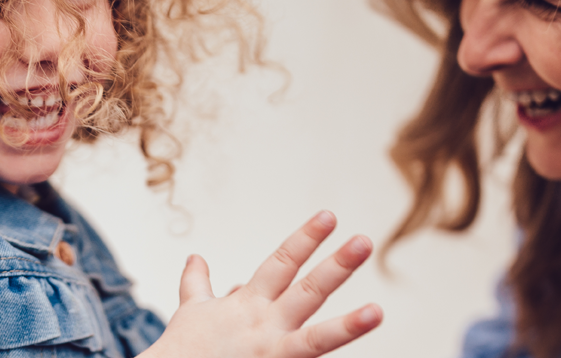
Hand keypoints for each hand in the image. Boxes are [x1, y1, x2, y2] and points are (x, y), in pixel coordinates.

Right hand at [140, 211, 380, 357]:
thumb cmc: (183, 350)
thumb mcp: (191, 312)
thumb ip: (198, 284)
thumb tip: (196, 257)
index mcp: (249, 305)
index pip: (281, 264)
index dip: (306, 239)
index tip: (329, 215)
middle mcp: (264, 327)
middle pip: (307, 292)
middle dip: (336, 267)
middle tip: (364, 241)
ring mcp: (272, 355)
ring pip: (316, 340)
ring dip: (348, 327)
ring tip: (377, 313)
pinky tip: (356, 335)